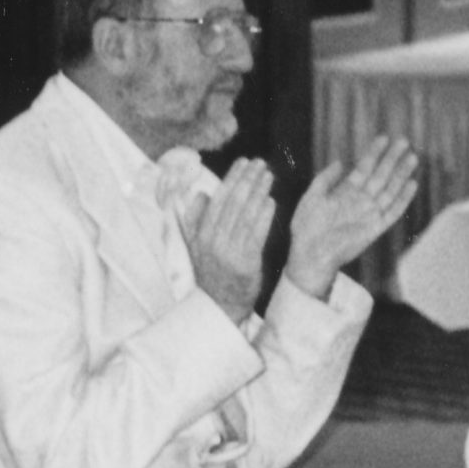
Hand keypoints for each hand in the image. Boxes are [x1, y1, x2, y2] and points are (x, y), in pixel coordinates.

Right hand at [183, 157, 275, 324]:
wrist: (219, 305)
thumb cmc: (212, 271)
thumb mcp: (197, 247)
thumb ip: (196, 220)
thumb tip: (201, 194)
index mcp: (201, 235)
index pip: (218, 200)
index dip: (231, 179)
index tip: (243, 162)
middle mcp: (213, 241)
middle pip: (233, 204)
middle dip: (248, 180)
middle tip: (260, 163)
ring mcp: (230, 252)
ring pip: (246, 215)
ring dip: (259, 192)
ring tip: (269, 175)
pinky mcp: (246, 262)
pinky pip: (257, 234)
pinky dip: (264, 216)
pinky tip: (271, 201)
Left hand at [285, 136, 420, 299]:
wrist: (310, 256)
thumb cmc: (306, 229)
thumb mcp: (310, 198)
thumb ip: (324, 179)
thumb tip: (340, 162)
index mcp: (346, 192)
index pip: (365, 167)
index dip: (374, 152)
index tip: (384, 138)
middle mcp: (361, 200)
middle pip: (381, 175)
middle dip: (392, 158)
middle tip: (404, 141)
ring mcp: (369, 213)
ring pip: (390, 189)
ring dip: (401, 174)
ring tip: (412, 157)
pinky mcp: (375, 228)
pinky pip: (393, 211)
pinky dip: (403, 199)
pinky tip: (412, 184)